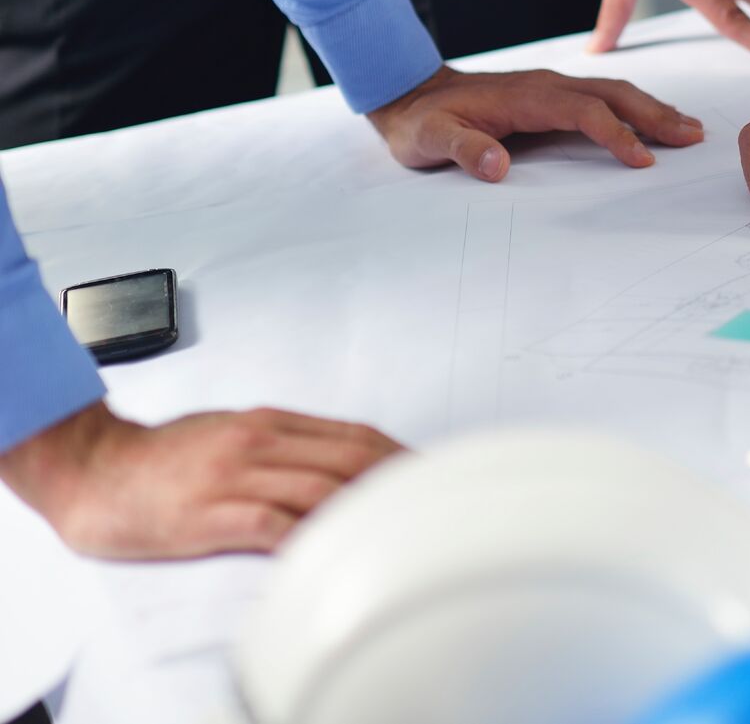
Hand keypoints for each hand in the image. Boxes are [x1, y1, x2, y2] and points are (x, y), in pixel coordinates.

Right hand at [0, 402, 399, 558]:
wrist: (96, 470)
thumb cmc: (163, 458)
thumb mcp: (233, 432)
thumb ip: (285, 443)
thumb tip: (342, 458)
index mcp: (269, 423)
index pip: (354, 435)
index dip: (398, 456)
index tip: (429, 474)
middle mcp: (259, 443)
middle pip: (349, 459)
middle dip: (395, 482)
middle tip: (430, 505)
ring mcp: (234, 477)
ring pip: (320, 488)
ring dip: (363, 509)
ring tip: (397, 529)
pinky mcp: (209, 514)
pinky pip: (272, 524)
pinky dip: (308, 536)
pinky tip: (334, 550)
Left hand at [369, 66, 704, 180]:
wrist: (411, 93)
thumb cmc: (421, 122)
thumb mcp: (429, 140)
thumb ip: (462, 150)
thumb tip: (496, 166)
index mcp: (525, 96)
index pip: (583, 112)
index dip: (616, 134)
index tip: (642, 159)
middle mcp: (546, 86)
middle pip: (613, 95)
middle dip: (655, 115)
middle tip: (693, 137)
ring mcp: (552, 88)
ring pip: (614, 92)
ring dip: (653, 109)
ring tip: (688, 129)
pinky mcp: (554, 96)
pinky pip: (604, 98)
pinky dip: (635, 108)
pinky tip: (654, 120)